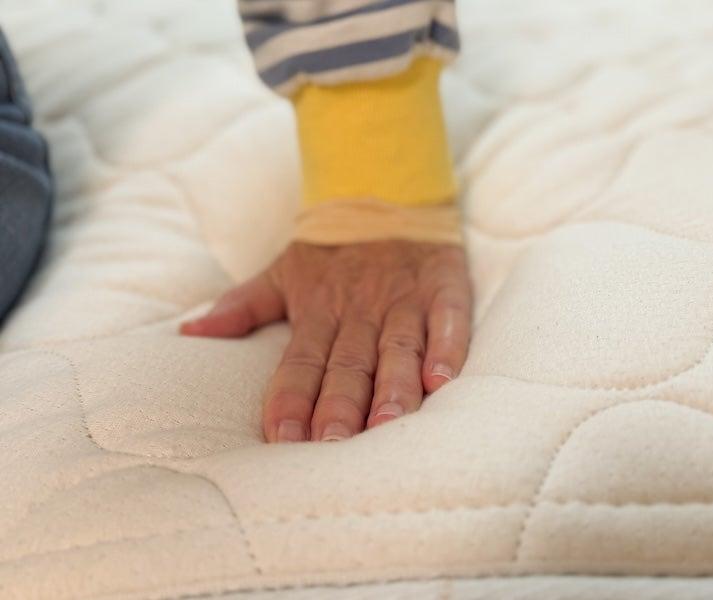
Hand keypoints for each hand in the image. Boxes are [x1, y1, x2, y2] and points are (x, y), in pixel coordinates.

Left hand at [180, 240, 471, 442]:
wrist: (386, 187)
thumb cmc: (333, 245)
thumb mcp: (283, 270)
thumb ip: (243, 306)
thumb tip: (189, 333)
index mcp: (319, 310)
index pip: (300, 361)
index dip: (290, 399)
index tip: (280, 439)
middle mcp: (360, 309)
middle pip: (348, 363)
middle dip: (338, 405)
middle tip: (331, 445)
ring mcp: (404, 299)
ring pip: (397, 347)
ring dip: (392, 386)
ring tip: (385, 424)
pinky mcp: (443, 286)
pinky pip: (448, 319)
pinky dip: (447, 347)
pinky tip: (441, 381)